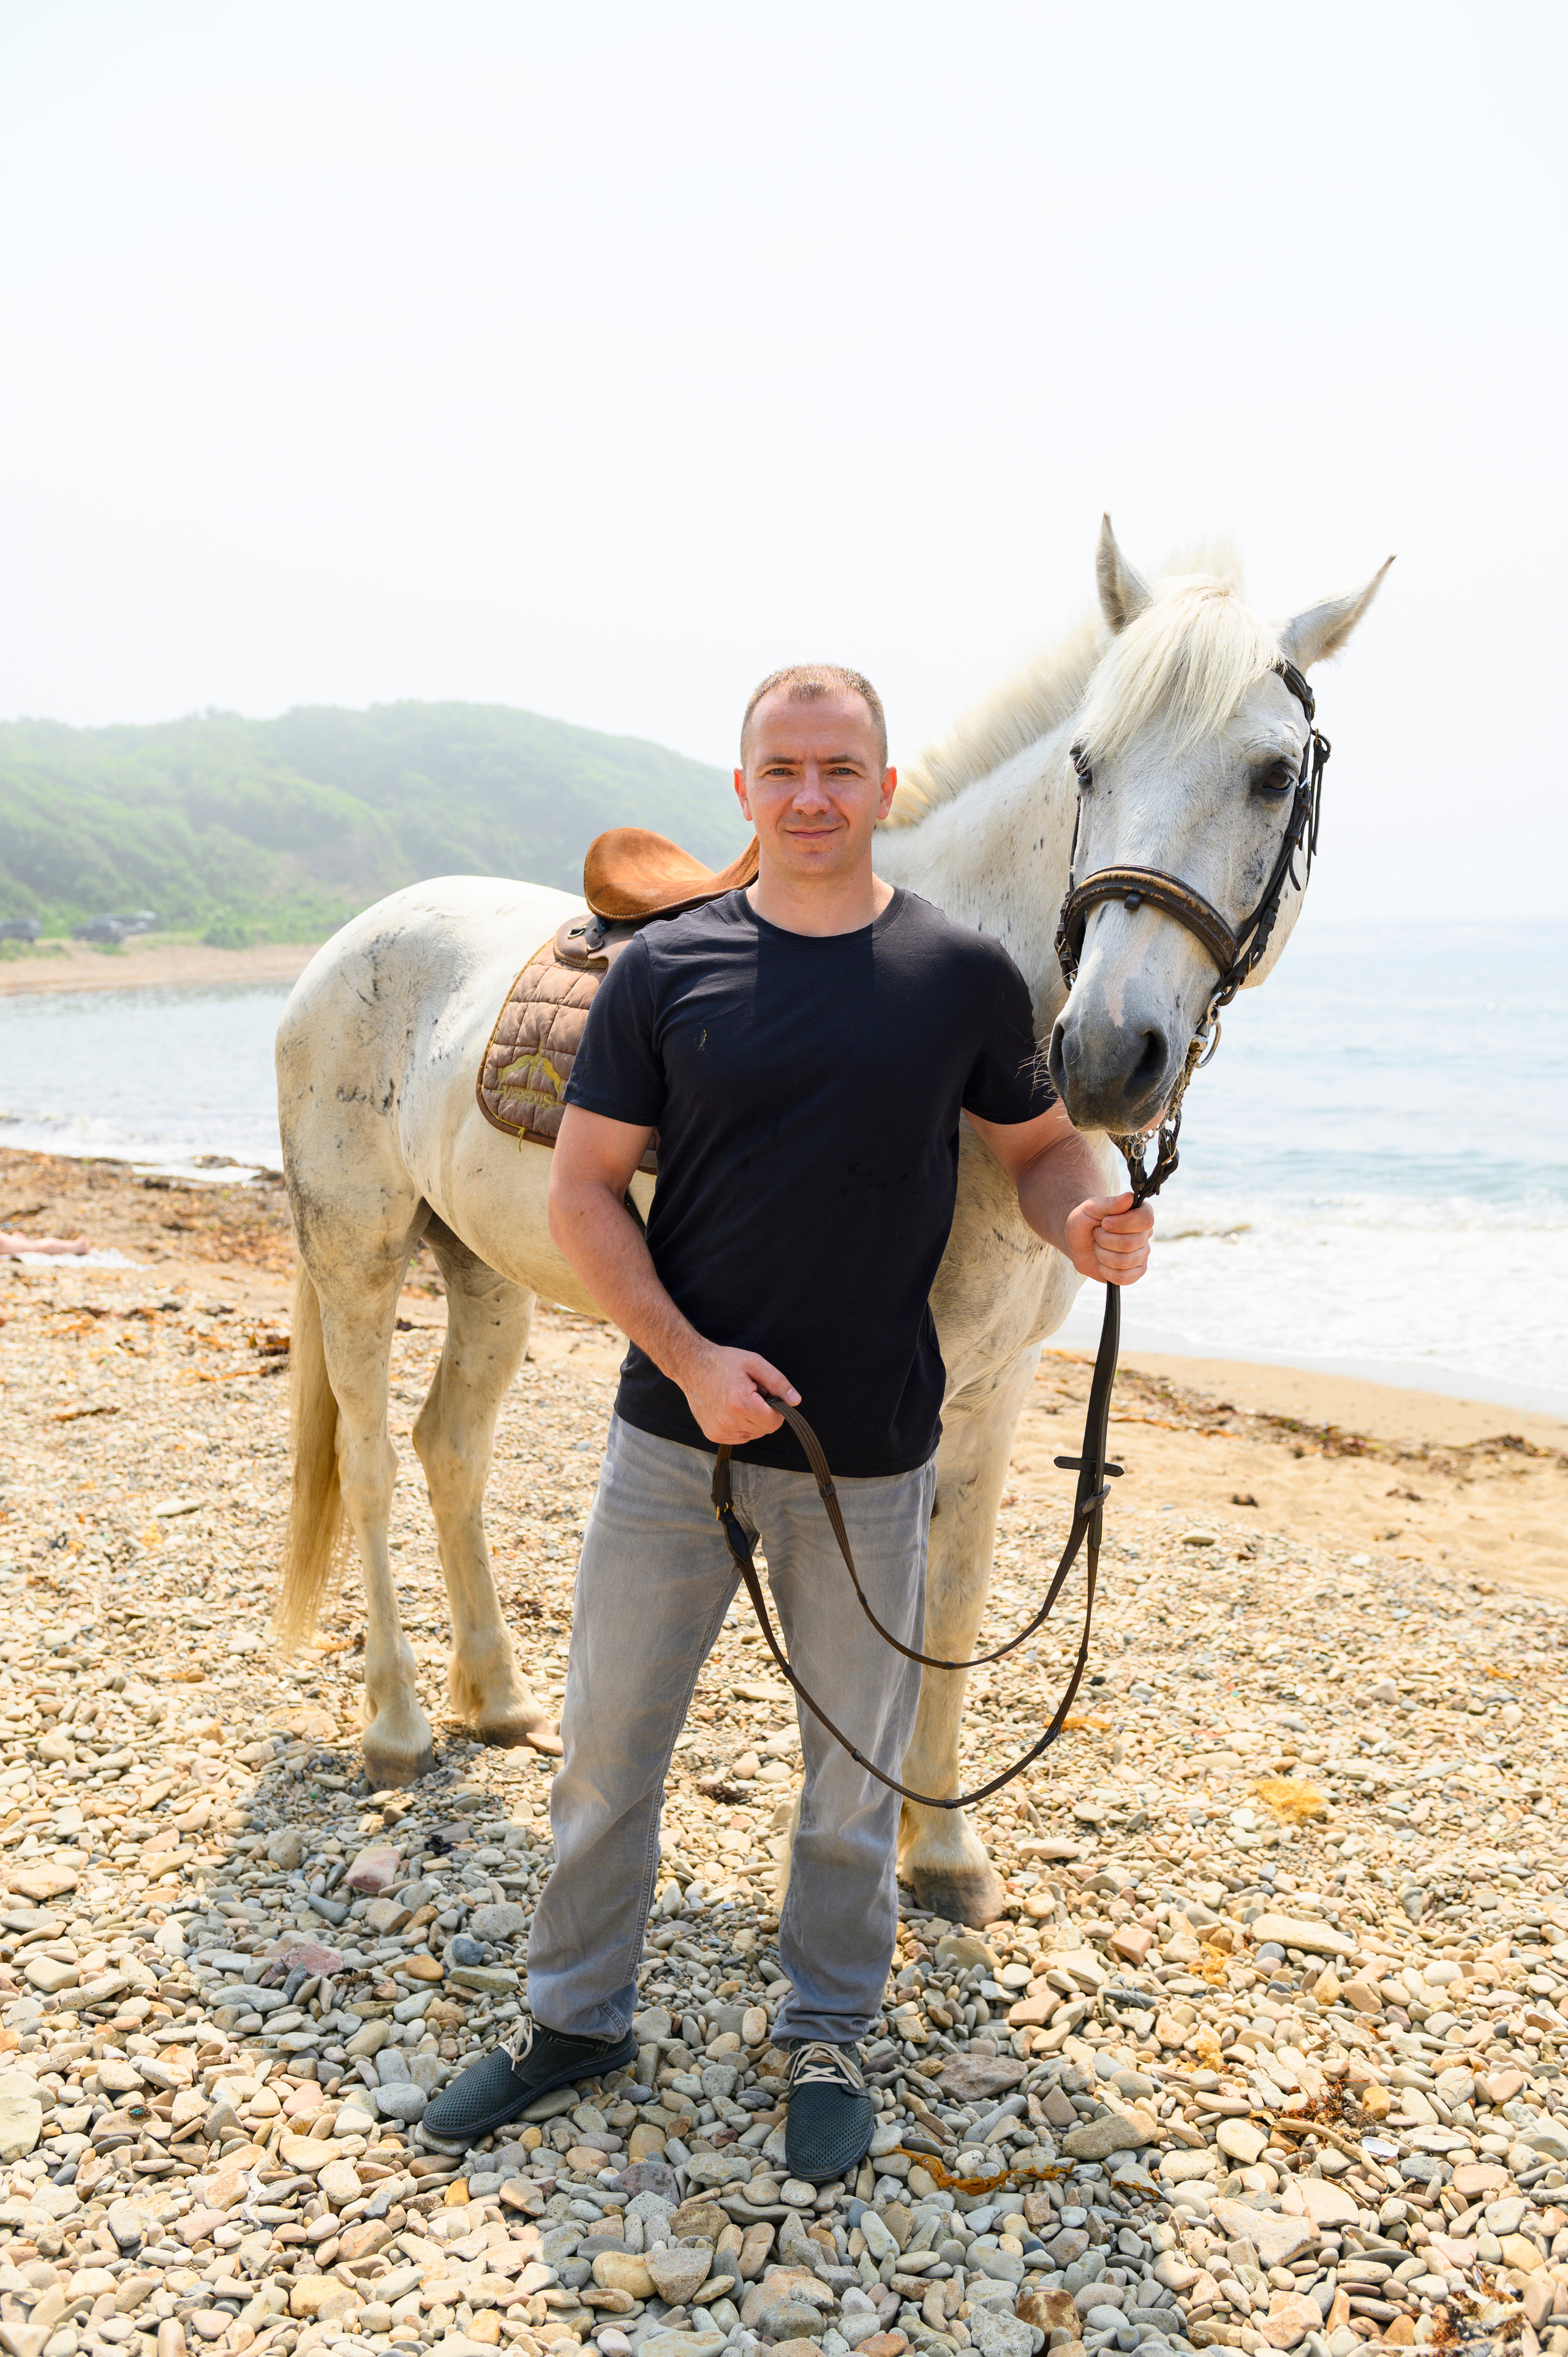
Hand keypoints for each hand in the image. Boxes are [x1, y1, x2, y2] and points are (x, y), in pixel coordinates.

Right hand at [679, 1344, 799, 1444]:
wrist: (691, 1366)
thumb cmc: (723, 1362)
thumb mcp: (754, 1363)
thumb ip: (777, 1382)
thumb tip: (795, 1401)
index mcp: (741, 1404)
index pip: (775, 1422)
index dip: (777, 1408)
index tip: (767, 1395)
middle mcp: (729, 1422)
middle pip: (765, 1429)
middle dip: (764, 1413)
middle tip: (752, 1394)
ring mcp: (719, 1430)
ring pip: (753, 1435)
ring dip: (752, 1420)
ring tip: (740, 1400)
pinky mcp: (713, 1434)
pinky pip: (740, 1437)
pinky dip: (741, 1426)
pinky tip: (731, 1409)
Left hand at [1063, 1190, 1153, 1285]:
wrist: (1078, 1240)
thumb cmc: (1086, 1221)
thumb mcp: (1091, 1207)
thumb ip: (1110, 1203)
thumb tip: (1130, 1197)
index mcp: (1140, 1214)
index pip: (1145, 1219)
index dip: (1122, 1223)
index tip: (1105, 1222)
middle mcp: (1145, 1234)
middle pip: (1130, 1243)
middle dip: (1104, 1240)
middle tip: (1097, 1234)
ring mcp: (1142, 1254)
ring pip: (1124, 1261)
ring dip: (1102, 1255)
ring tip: (1098, 1247)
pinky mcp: (1135, 1272)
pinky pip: (1124, 1278)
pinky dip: (1106, 1271)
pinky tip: (1101, 1263)